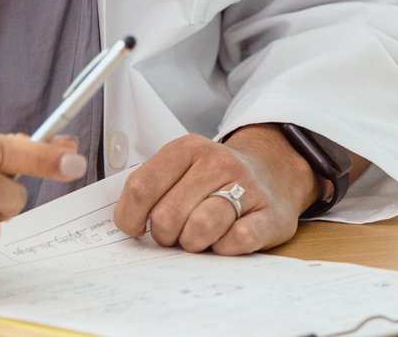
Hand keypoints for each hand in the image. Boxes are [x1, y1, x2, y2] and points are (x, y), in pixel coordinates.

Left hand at [112, 127, 319, 254]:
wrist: (273, 174)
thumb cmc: (213, 181)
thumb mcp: (180, 169)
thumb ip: (150, 188)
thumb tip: (124, 222)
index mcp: (187, 149)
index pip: (140, 187)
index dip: (130, 217)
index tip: (136, 227)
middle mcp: (217, 162)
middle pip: (167, 216)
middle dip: (166, 236)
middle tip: (177, 232)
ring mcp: (246, 187)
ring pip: (200, 228)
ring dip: (193, 243)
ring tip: (199, 238)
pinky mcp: (270, 215)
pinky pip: (236, 241)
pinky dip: (224, 249)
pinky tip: (225, 240)